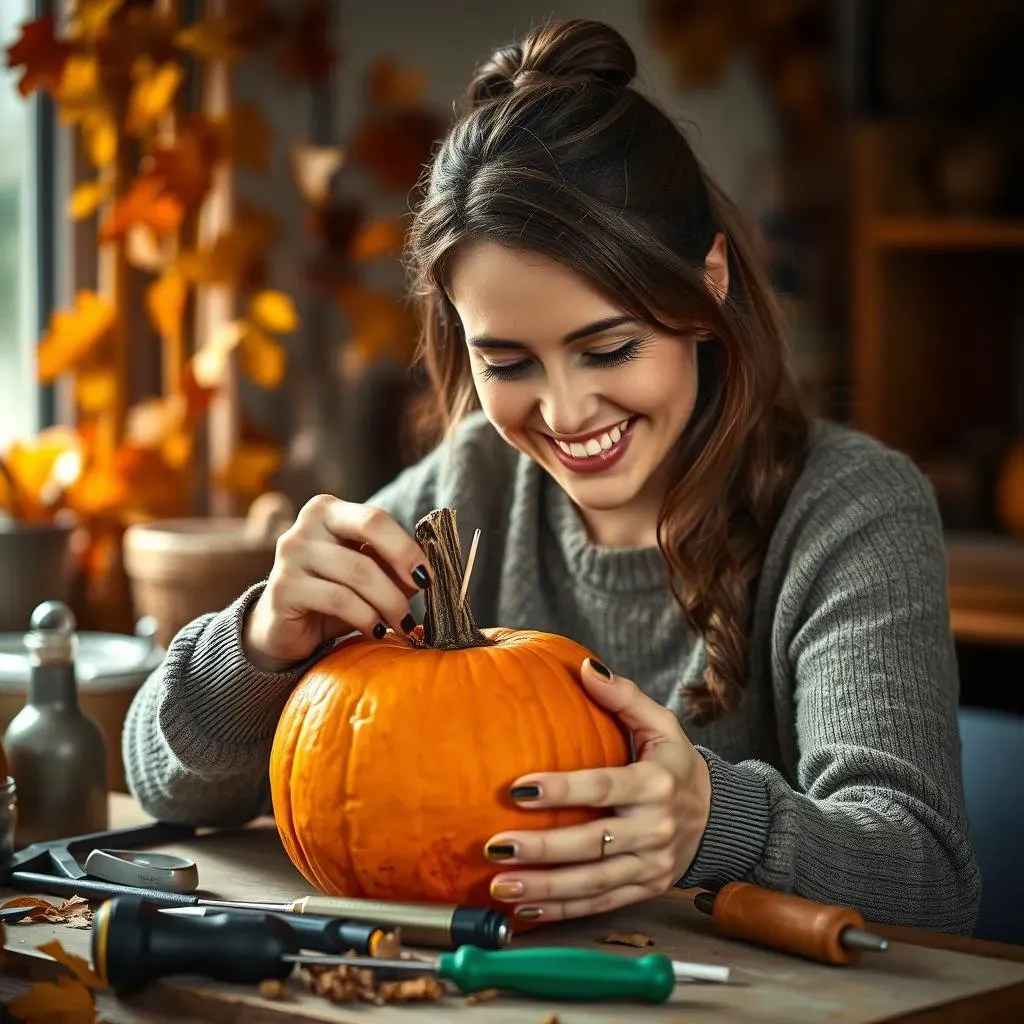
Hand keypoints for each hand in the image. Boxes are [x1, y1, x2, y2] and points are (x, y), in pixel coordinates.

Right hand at [243, 496, 430, 671]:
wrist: (283, 629)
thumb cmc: (331, 596)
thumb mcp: (366, 575)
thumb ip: (390, 565)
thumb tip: (427, 571)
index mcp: (328, 510)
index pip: (376, 517)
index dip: (406, 545)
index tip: (428, 574)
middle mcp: (306, 524)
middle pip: (368, 528)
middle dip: (403, 560)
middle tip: (423, 591)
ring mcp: (290, 554)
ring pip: (358, 571)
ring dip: (389, 601)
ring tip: (402, 622)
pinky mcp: (283, 588)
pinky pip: (339, 599)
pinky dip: (367, 618)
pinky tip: (377, 630)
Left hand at [484, 657, 711, 922]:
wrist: (719, 815)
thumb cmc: (675, 763)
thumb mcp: (661, 724)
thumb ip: (624, 696)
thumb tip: (585, 668)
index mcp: (656, 783)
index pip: (603, 787)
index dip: (562, 790)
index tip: (519, 789)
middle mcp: (655, 828)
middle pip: (593, 843)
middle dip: (543, 848)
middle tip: (497, 846)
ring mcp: (651, 865)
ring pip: (593, 882)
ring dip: (545, 888)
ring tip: (501, 885)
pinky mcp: (645, 890)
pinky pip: (600, 904)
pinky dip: (562, 912)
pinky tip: (525, 911)